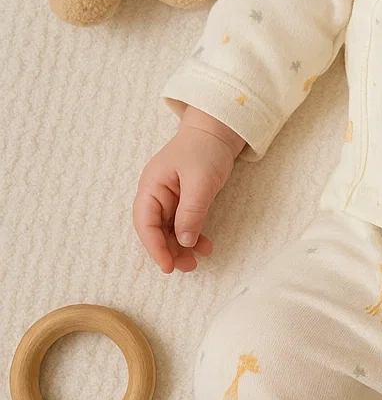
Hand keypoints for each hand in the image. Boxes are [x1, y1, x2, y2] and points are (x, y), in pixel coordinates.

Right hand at [133, 123, 239, 273]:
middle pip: (155, 230)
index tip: (167, 265)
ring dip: (181, 247)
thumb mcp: (199, 181)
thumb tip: (184, 241)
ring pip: (169, 230)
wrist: (218, 131)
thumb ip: (191, 211)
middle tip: (187, 267)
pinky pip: (183, 224)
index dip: (154, 246)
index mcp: (151, 186)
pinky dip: (192, 236)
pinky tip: (204, 245)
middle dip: (169, 251)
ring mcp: (169, 198)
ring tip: (196, 262)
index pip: (145, 222)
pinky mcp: (183, 201)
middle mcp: (156, 194)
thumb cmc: (205, 149)